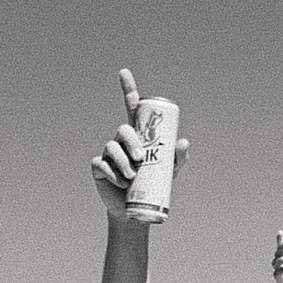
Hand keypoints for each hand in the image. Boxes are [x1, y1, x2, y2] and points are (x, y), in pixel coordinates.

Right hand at [91, 67, 188, 219]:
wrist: (135, 210)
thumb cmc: (153, 186)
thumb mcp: (169, 172)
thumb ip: (178, 157)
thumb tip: (184, 141)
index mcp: (138, 136)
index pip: (132, 108)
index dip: (128, 89)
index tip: (124, 72)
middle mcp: (121, 140)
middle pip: (123, 130)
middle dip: (132, 142)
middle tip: (141, 160)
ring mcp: (108, 153)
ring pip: (112, 147)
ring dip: (123, 162)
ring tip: (132, 177)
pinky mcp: (99, 167)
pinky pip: (103, 165)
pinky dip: (113, 175)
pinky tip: (121, 184)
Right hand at [272, 230, 282, 282]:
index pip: (281, 250)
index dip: (279, 241)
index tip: (281, 231)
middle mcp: (281, 268)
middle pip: (277, 255)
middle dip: (281, 248)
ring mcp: (280, 276)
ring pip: (275, 263)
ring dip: (281, 259)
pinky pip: (277, 274)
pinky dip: (282, 270)